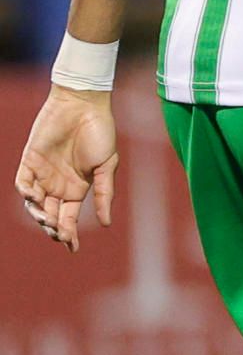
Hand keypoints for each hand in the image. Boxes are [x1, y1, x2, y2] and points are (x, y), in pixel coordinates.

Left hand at [15, 87, 116, 251]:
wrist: (84, 105)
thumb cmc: (100, 132)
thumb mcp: (107, 165)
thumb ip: (104, 193)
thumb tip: (106, 224)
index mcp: (78, 188)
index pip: (69, 218)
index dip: (69, 234)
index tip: (73, 249)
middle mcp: (58, 185)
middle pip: (50, 216)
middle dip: (53, 229)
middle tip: (58, 233)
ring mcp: (43, 175)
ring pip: (34, 205)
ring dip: (38, 215)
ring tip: (47, 220)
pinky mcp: (29, 162)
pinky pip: (22, 184)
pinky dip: (26, 193)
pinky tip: (35, 198)